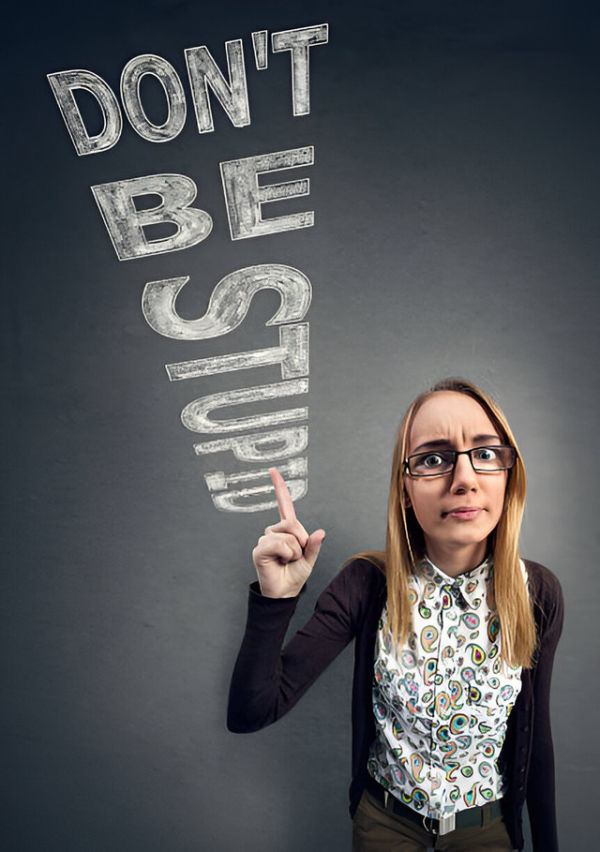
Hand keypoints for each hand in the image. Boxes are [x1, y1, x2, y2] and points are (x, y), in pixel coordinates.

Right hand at [252, 468, 325, 597]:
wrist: (284, 593)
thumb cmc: (294, 575)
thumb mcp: (310, 559)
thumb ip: (314, 545)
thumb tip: (320, 532)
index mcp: (287, 531)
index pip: (284, 505)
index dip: (279, 487)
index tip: (273, 471)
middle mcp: (274, 532)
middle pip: (293, 524)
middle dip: (301, 541)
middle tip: (295, 556)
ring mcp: (265, 540)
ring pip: (288, 536)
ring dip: (294, 551)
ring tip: (287, 560)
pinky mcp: (259, 550)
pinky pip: (277, 544)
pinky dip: (285, 554)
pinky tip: (280, 561)